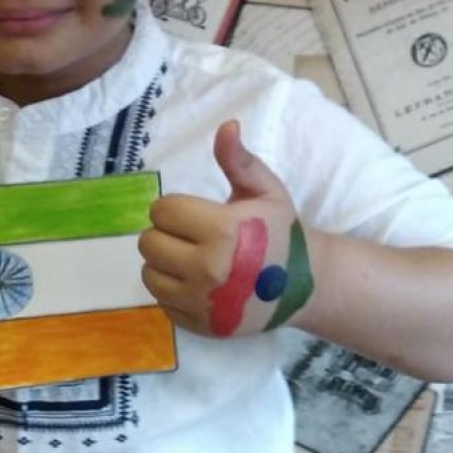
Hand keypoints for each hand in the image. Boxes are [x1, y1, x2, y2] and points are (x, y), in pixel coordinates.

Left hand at [139, 120, 312, 337]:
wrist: (303, 286)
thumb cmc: (280, 232)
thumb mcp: (265, 190)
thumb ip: (238, 160)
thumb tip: (226, 125)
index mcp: (221, 230)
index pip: (162, 210)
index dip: (175, 207)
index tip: (196, 212)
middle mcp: (207, 270)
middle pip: (149, 242)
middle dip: (167, 233)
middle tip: (193, 235)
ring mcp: (202, 303)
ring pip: (148, 274)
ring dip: (164, 262)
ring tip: (192, 258)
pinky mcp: (199, 326)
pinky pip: (161, 301)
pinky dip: (173, 290)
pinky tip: (197, 282)